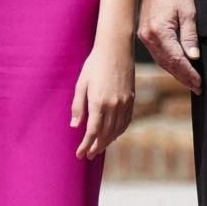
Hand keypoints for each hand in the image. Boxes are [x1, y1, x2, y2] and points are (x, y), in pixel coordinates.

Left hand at [71, 35, 134, 159]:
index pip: (92, 132)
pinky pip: (126, 121)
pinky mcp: (131, 99)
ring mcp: (124, 103)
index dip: (86, 146)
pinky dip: (119, 131)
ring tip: (99, 148)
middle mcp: (113, 106)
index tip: (80, 155)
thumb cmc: (93, 65)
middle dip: (96, 147)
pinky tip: (113, 135)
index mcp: (98, 102)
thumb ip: (78, 106)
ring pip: (117, 130)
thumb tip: (75, 126)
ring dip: (108, 142)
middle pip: (105, 135)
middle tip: (88, 156)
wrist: (115, 50)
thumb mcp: (81, 84)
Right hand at [137, 0, 201, 92]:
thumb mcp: (188, 11)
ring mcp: (144, 37)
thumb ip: (190, 35)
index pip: (176, 59)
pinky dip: (168, 64)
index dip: (189, 73)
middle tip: (197, 88)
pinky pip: (157, 55)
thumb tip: (193, 57)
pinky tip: (178, 68)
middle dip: (183, 77)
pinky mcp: (144, 35)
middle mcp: (148, 37)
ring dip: (176, 73)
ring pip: (161, 62)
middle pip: (168, 64)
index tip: (199, 83)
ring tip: (190, 82)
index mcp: (159, 31)